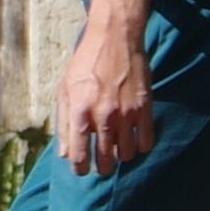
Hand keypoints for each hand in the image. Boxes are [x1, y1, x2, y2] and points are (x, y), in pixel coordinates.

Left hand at [56, 0, 160, 175]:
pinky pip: (146, 141)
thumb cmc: (84, 65)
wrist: (115, 40)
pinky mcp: (145, 108)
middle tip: (101, 165)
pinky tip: (134, 141)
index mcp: (79, 112)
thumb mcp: (64, 90)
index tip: (81, 170)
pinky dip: (141, 147)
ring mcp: (126, 113)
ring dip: (121, 157)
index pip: (78, 155)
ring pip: (127, 154)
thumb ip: (63, 124)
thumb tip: (64, 154)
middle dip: (102, 167)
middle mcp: (102, 116)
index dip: (80, 168)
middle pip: (104, 160)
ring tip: (117, 150)